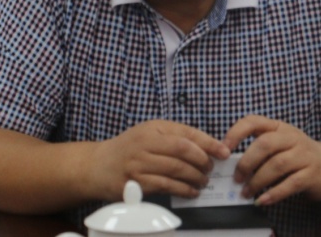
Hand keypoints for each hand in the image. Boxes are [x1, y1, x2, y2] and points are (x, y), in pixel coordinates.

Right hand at [87, 120, 229, 200]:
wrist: (96, 166)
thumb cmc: (129, 149)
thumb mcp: (149, 133)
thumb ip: (174, 137)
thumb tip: (207, 147)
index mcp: (153, 128)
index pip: (187, 134)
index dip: (209, 143)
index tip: (224, 152)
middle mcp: (146, 143)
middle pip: (184, 151)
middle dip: (203, 161)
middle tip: (211, 169)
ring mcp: (138, 163)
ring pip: (176, 170)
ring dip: (195, 178)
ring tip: (203, 182)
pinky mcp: (134, 183)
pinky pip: (165, 186)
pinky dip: (182, 190)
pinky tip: (191, 192)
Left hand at [223, 115, 320, 205]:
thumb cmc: (298, 156)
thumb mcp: (280, 145)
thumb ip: (259, 149)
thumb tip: (230, 165)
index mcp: (280, 127)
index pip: (254, 121)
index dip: (236, 133)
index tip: (223, 149)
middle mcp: (293, 137)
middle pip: (265, 144)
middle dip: (246, 162)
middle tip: (236, 178)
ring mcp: (305, 155)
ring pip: (277, 165)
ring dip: (257, 181)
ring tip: (246, 193)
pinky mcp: (312, 174)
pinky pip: (290, 184)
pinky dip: (273, 194)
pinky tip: (262, 200)